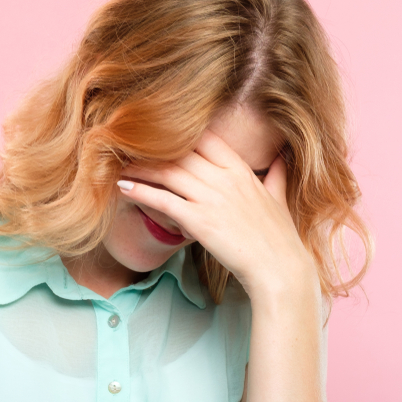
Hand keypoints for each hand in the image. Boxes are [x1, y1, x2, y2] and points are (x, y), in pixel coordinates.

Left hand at [118, 130, 318, 300]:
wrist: (279, 269)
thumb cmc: (279, 238)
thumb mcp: (279, 198)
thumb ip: (277, 174)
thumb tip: (281, 156)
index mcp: (240, 170)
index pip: (205, 137)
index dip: (181, 132)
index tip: (160, 133)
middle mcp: (224, 178)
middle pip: (180, 151)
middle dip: (153, 147)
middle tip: (130, 146)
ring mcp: (211, 198)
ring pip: (168, 172)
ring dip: (140, 167)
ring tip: (120, 165)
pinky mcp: (199, 221)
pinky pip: (163, 200)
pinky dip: (141, 191)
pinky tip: (123, 187)